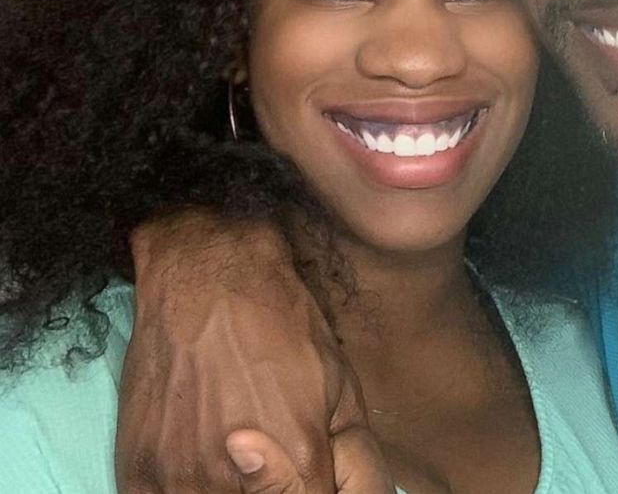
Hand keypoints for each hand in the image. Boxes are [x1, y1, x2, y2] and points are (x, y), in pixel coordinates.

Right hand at [115, 208, 388, 492]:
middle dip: (276, 492)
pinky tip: (198, 454)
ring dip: (227, 492)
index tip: (312, 482)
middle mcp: (236, 478)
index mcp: (300, 454)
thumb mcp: (339, 380)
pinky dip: (185, 489)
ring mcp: (180, 479)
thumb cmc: (279, 320)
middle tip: (275, 465)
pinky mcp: (137, 473)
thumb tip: (344, 492)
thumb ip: (349, 453)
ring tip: (232, 453)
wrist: (206, 277)